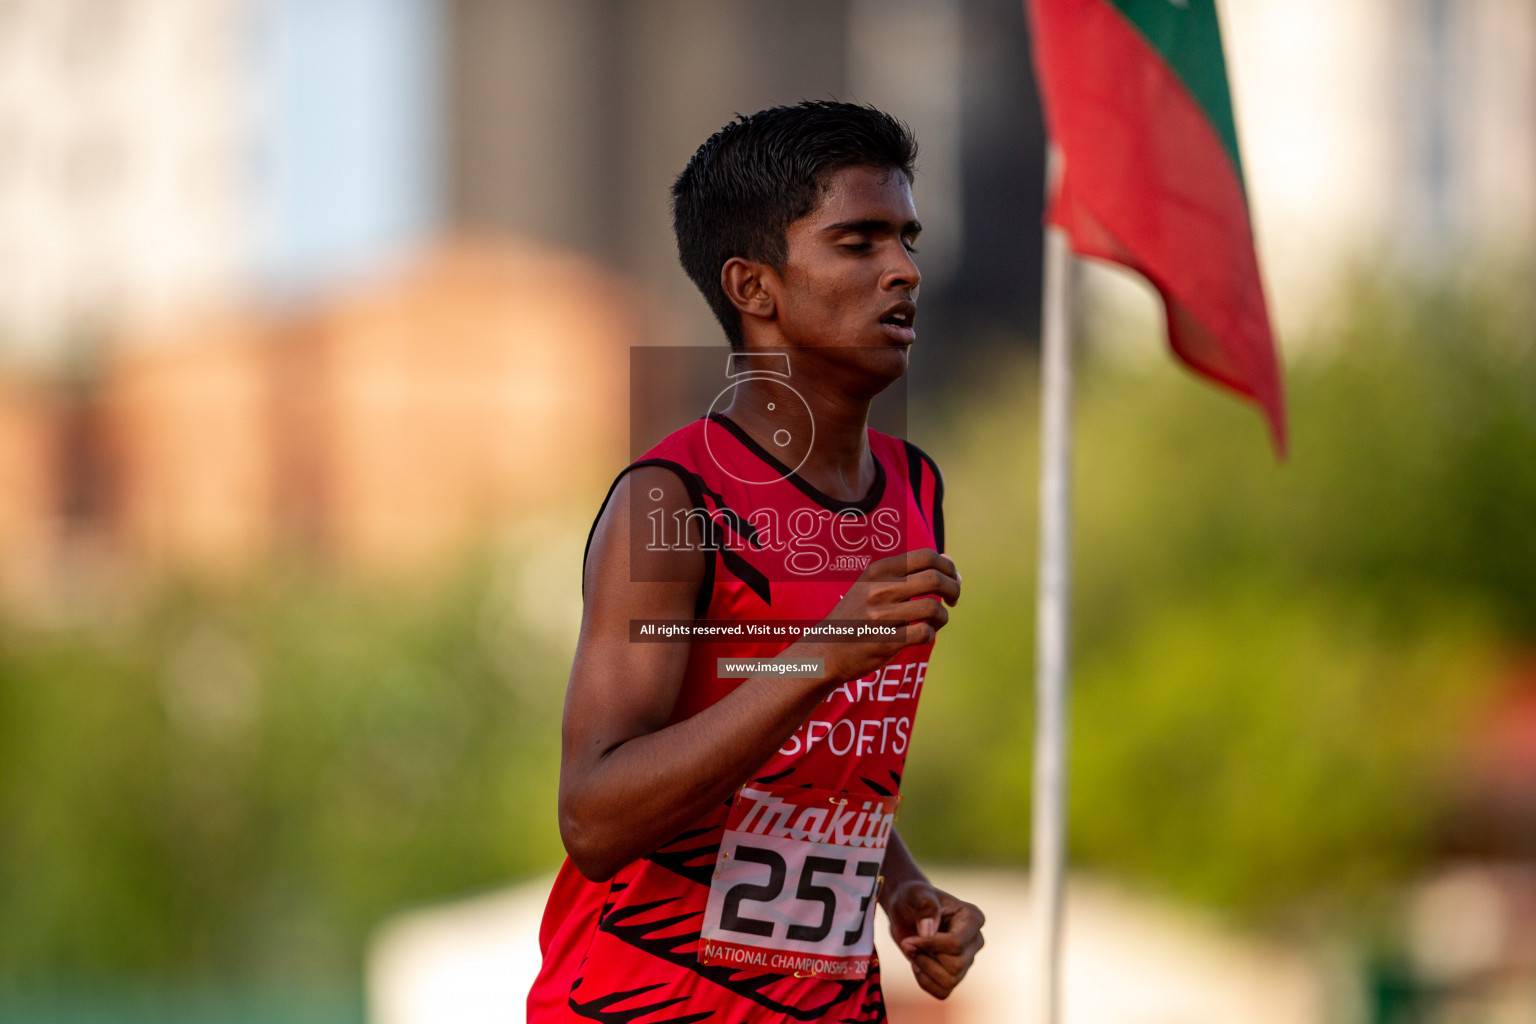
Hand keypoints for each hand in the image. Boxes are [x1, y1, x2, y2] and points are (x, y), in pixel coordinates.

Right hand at [798, 549, 960, 684]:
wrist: (826, 650)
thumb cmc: (857, 616)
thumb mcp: (873, 585)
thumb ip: (908, 573)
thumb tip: (950, 563)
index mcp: (878, 570)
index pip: (926, 555)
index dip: (948, 566)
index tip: (952, 579)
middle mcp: (879, 589)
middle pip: (935, 579)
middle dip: (954, 589)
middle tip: (953, 600)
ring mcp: (881, 616)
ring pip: (933, 609)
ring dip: (943, 616)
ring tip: (935, 621)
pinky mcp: (885, 642)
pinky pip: (925, 634)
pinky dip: (931, 634)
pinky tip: (923, 634)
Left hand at [885, 879, 984, 999]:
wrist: (905, 910)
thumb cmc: (913, 898)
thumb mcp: (915, 893)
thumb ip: (925, 906)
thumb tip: (929, 931)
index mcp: (972, 918)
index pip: (957, 944)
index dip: (930, 946)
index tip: (909, 939)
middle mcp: (975, 941)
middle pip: (956, 965)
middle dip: (926, 957)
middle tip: (908, 943)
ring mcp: (966, 959)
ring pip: (950, 981)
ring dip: (924, 970)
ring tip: (913, 952)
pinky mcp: (954, 974)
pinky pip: (943, 992)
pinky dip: (925, 982)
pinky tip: (917, 964)